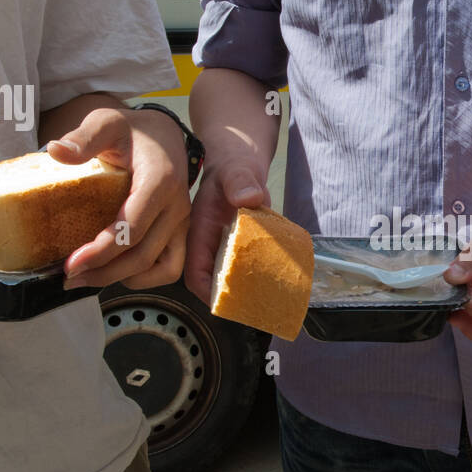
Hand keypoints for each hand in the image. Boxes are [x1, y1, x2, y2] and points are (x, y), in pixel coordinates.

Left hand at [48, 108, 190, 289]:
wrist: (165, 135)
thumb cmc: (133, 131)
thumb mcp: (106, 122)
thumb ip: (83, 137)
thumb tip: (55, 151)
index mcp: (160, 181)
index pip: (132, 227)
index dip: (102, 251)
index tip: (71, 263)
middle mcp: (177, 206)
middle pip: (143, 255)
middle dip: (104, 272)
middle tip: (70, 276)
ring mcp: (183, 221)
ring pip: (160, 268)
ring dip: (123, 278)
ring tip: (90, 277)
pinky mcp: (182, 231)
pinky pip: (171, 267)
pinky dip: (145, 277)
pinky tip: (118, 272)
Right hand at [183, 151, 269, 305]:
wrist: (242, 164)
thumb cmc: (233, 167)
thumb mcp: (236, 171)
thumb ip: (240, 182)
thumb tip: (250, 198)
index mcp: (199, 232)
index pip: (194, 271)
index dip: (205, 290)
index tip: (224, 301)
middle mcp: (209, 244)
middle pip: (211, 280)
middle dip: (227, 296)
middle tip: (252, 306)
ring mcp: (225, 246)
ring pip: (229, 276)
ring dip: (245, 288)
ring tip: (266, 298)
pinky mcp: (241, 245)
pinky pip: (247, 265)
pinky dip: (259, 273)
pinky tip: (277, 280)